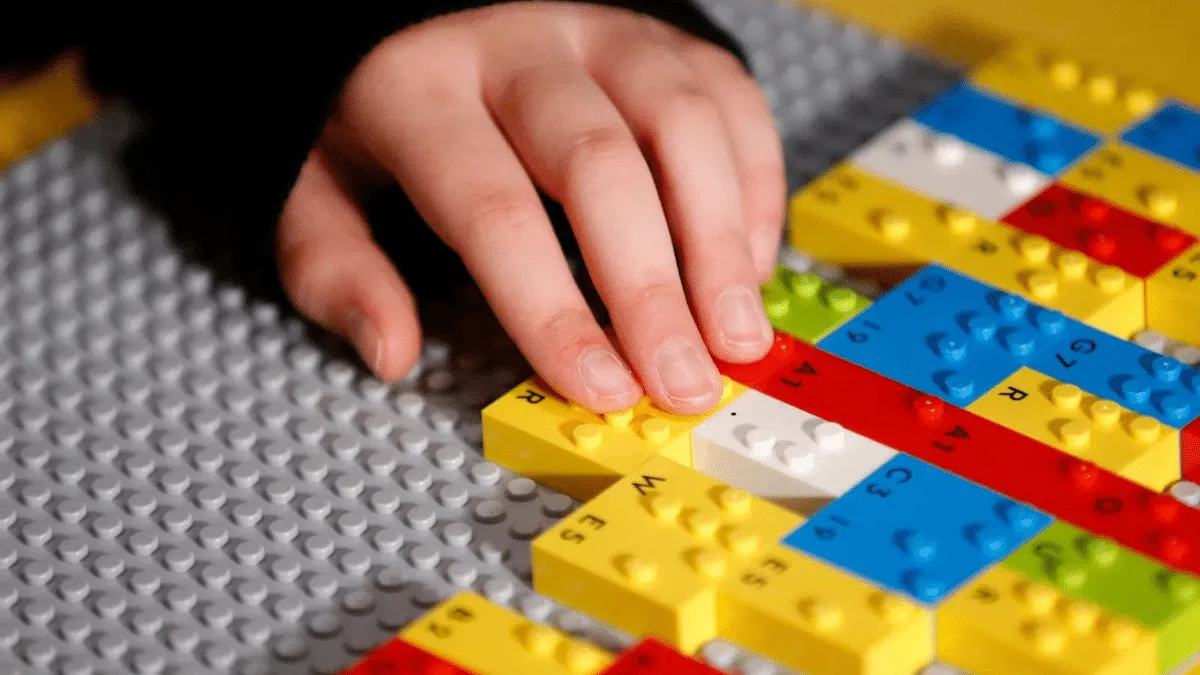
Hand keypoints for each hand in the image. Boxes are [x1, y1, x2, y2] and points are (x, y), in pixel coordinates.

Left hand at [277, 1, 785, 414]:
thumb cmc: (381, 104)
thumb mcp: (316, 180)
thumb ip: (336, 266)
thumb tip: (390, 352)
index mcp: (420, 87)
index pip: (493, 209)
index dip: (553, 310)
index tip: (600, 390)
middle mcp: (520, 46)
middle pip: (600, 166)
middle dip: (650, 289)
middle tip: (683, 383)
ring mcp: (603, 29)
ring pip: (681, 124)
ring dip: (719, 243)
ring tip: (736, 336)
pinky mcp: (665, 34)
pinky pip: (729, 99)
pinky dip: (752, 186)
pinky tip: (749, 265)